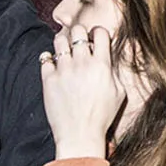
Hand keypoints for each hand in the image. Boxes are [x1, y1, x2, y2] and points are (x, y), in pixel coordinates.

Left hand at [41, 28, 128, 156]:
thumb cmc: (102, 117)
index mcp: (102, 65)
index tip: (96, 38)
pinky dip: (49, 59)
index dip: (98, 32)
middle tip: (78, 41)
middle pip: (78, 31)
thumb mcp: (119, 93)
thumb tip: (108, 58)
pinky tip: (54, 65)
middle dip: (79, 33)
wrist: (80, 135)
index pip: (100, 33)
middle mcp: (82, 63)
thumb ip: (114, 72)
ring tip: (65, 49)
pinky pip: (45, 58)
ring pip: (59, 40)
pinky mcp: (48, 79)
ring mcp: (64, 70)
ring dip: (63, 42)